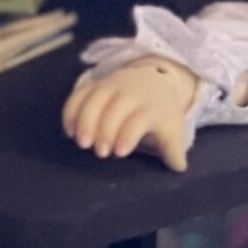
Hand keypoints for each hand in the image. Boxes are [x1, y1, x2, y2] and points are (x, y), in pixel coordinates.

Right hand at [63, 55, 201, 173]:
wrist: (154, 80)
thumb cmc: (161, 114)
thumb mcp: (172, 130)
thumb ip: (173, 150)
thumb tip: (179, 168)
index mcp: (151, 107)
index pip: (138, 119)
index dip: (128, 135)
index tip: (119, 152)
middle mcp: (130, 94)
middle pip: (114, 109)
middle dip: (105, 130)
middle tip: (99, 153)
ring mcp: (110, 87)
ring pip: (94, 100)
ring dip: (85, 121)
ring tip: (81, 143)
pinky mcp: (94, 86)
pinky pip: (79, 95)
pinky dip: (71, 112)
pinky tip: (69, 131)